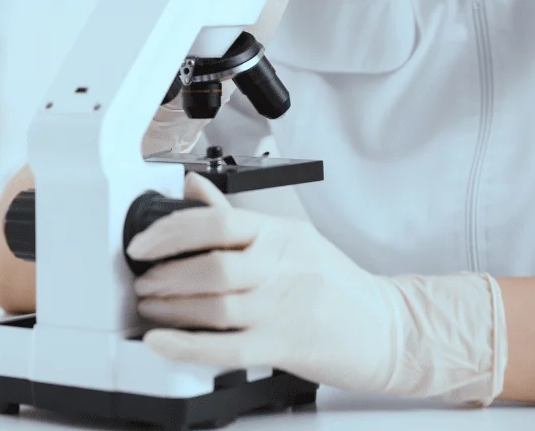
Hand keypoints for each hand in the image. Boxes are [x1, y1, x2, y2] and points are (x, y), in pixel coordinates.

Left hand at [127, 173, 506, 403]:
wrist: (393, 329)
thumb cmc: (338, 286)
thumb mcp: (293, 239)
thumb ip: (237, 217)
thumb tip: (192, 187)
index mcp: (282, 235)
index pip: (217, 223)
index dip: (170, 232)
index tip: (142, 244)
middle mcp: (284, 267)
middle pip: (212, 267)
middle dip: (165, 275)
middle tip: (142, 281)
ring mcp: (286, 308)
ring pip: (216, 306)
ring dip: (171, 308)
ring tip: (150, 307)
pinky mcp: (287, 346)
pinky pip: (228, 348)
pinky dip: (188, 345)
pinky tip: (163, 342)